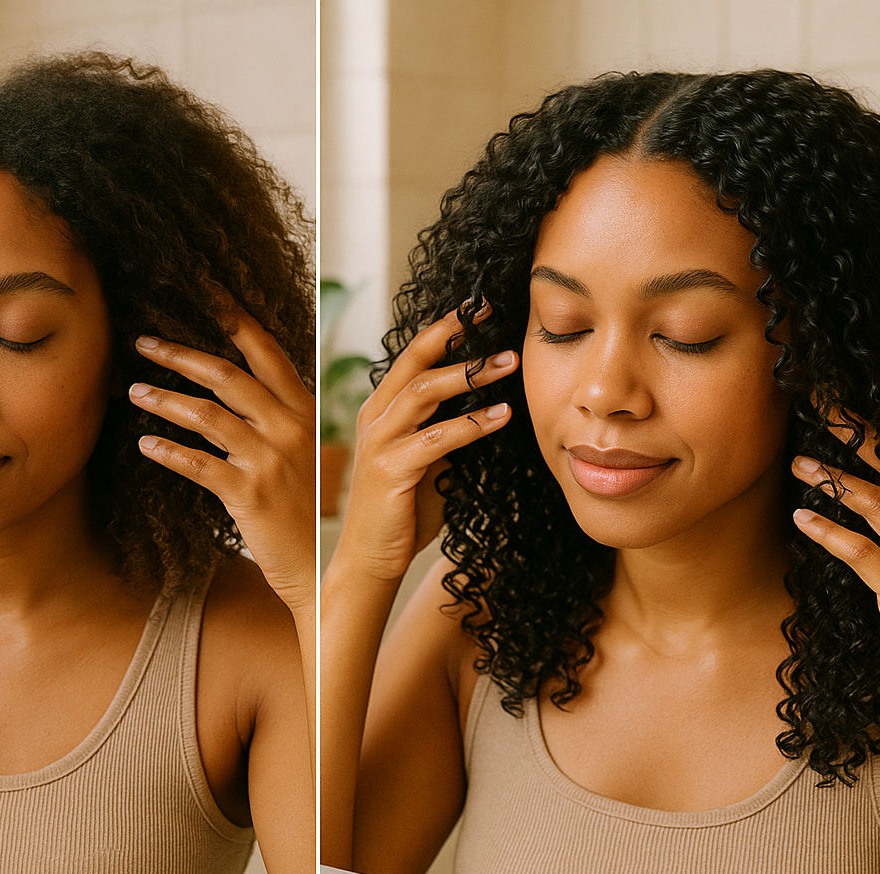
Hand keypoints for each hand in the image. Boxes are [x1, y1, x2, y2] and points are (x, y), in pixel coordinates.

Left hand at [128, 304, 314, 612]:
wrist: (323, 570)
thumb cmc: (310, 514)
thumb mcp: (307, 457)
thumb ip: (279, 422)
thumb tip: (242, 396)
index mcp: (303, 413)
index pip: (267, 352)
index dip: (234, 317)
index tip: (206, 289)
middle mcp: (288, 429)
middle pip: (226, 376)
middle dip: (179, 354)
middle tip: (142, 341)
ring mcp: (269, 461)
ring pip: (206, 415)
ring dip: (164, 400)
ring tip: (133, 389)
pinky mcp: (248, 494)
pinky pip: (198, 464)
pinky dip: (167, 452)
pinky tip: (145, 445)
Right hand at [338, 306, 516, 582]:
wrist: (371, 559)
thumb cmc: (404, 512)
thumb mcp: (429, 461)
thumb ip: (448, 431)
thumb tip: (492, 407)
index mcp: (382, 410)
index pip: (413, 356)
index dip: (445, 329)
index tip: (479, 307)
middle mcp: (374, 417)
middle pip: (414, 360)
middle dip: (455, 335)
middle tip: (493, 315)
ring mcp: (378, 442)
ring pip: (424, 392)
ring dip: (469, 375)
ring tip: (508, 362)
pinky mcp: (390, 470)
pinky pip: (437, 439)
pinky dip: (472, 425)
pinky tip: (502, 417)